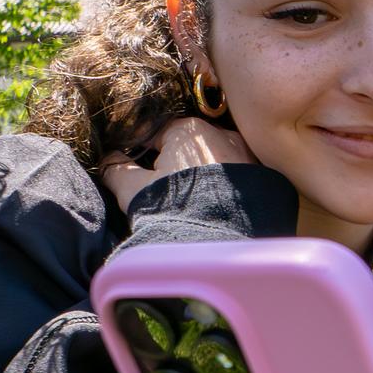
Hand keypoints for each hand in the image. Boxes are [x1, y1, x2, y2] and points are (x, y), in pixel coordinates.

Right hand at [101, 117, 254, 212]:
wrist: (220, 242)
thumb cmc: (173, 210)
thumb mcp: (134, 191)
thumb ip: (117, 170)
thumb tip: (108, 161)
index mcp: (188, 130)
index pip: (158, 134)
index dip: (144, 155)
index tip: (140, 175)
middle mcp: (223, 135)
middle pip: (190, 146)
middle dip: (177, 165)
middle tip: (167, 194)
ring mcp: (247, 155)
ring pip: (217, 161)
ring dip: (204, 176)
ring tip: (193, 203)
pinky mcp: (264, 178)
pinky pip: (238, 176)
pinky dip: (226, 187)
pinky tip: (216, 206)